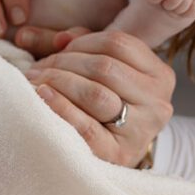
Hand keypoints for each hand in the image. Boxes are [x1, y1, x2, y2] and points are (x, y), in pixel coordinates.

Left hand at [26, 30, 174, 166]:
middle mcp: (158, 101)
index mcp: (159, 75)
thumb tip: (61, 38)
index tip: (56, 49)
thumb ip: (83, 47)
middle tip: (37, 68)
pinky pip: (85, 125)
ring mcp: (142, 129)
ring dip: (58, 82)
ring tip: (35, 80)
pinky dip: (60, 107)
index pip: (118, 44)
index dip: (81, 42)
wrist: (113, 156)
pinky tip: (42, 96)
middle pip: (105, 67)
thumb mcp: (103, 74)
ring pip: (96, 93)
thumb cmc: (104, 109)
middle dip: (64, 62)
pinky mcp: (118, 153)